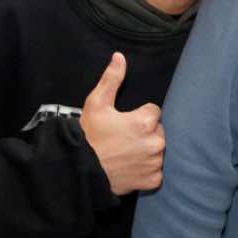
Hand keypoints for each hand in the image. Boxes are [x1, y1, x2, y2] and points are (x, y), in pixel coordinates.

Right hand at [81, 52, 165, 195]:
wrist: (79, 169)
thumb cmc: (88, 135)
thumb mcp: (96, 104)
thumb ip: (112, 79)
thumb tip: (120, 57)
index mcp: (146, 122)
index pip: (154, 112)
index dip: (139, 116)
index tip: (125, 122)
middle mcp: (156, 142)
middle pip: (158, 131)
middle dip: (145, 132)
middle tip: (124, 138)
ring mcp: (155, 163)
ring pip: (158, 151)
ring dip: (147, 151)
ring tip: (126, 153)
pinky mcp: (153, 180)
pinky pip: (156, 171)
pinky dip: (146, 170)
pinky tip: (130, 167)